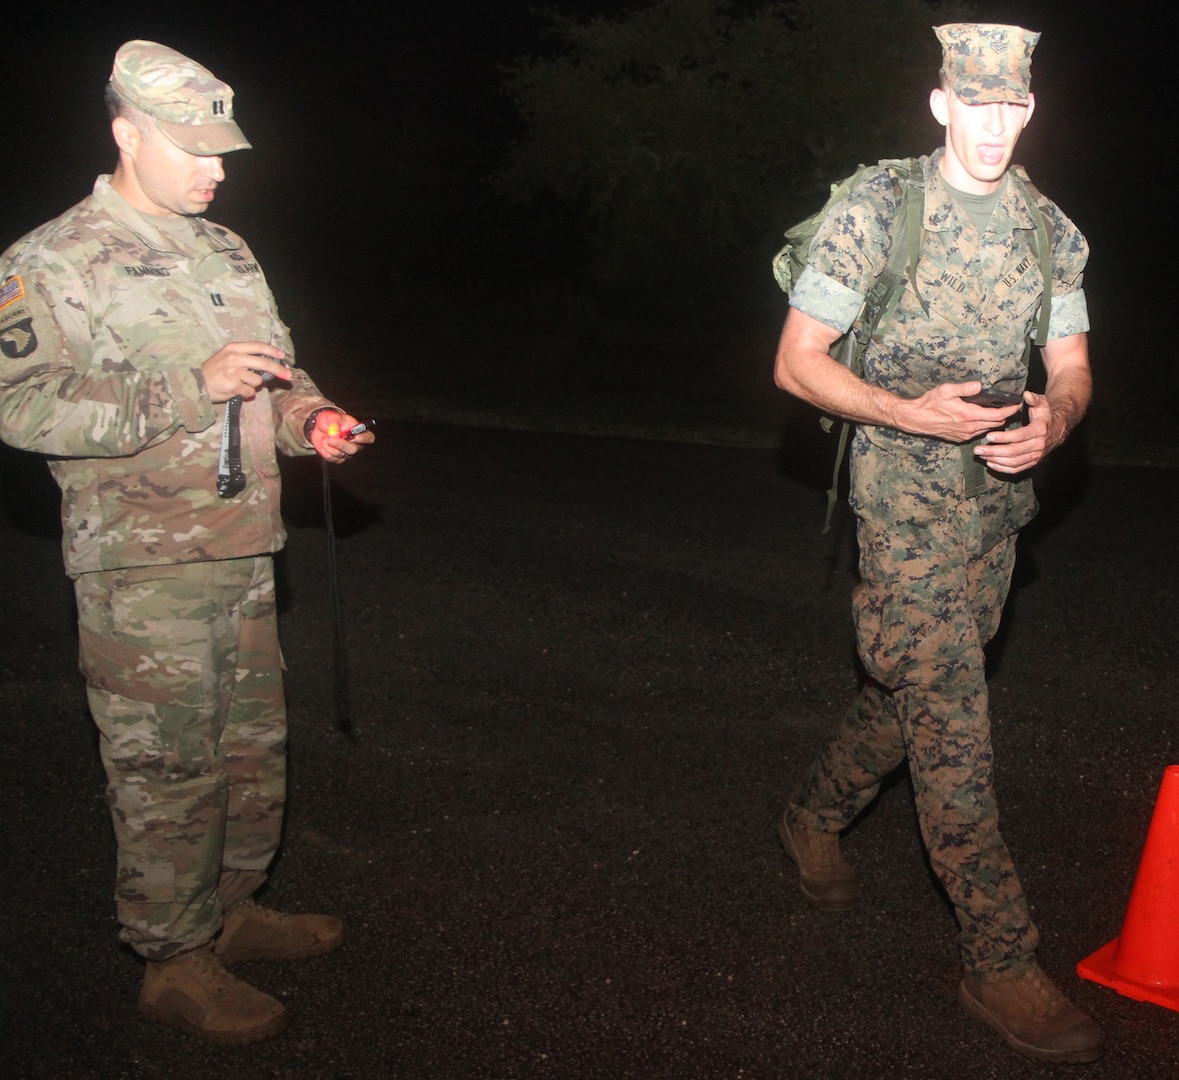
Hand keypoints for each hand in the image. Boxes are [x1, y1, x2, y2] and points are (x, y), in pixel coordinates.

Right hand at [202, 343, 291, 402]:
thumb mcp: (226, 356)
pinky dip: (247, 394)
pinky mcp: (233, 386)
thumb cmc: (214, 370)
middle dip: (278, 370)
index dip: (272, 350)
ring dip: (254, 385)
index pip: (257, 346)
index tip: (282, 355)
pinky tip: (238, 391)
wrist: (196, 383)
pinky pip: (250, 392)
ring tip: (241, 384)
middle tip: (288, 375)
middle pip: (264, 363)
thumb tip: (267, 364)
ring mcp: (234, 372)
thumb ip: (244, 357)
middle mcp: (234, 358)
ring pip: (257, 381)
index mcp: (233, 348)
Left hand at [308, 409, 374, 462]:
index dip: (365, 439)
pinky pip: (331, 458)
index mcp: (358, 432)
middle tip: (330, 439)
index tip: (356, 437)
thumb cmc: (330, 420)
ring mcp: (346, 452)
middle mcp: (355, 444)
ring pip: (341, 454)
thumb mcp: (331, 416)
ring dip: (329, 446)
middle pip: (354, 449)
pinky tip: (323, 443)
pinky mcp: (337, 458)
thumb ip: (334, 421)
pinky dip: (324, 450)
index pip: (369, 438)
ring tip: (324, 438)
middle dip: (341, 445)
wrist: (319, 427)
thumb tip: (335, 433)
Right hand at [896, 380, 1022, 442]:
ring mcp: (965, 435)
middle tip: (1011, 407)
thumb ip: (965, 388)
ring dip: (995, 423)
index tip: (1018, 404)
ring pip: (988, 430)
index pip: (998, 415)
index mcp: (969, 415)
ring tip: (999, 413)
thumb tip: (980, 385)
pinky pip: (978, 433)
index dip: (1011, 410)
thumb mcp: (947, 390)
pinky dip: (984, 427)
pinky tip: (982, 420)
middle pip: (997, 424)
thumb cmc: (930, 403)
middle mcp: (970, 428)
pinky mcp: (960, 438)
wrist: (916, 419)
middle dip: (1006, 416)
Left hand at [973, 390, 1051, 473]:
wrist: (1057, 430)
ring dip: (995, 460)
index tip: (988, 436)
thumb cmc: (1045, 415)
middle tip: (978, 449)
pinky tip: (991, 463)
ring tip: (981, 455)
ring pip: (1014, 462)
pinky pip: (1017, 469)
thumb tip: (1026, 394)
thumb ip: (1034, 399)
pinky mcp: (1033, 462)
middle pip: (1014, 452)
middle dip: (994, 451)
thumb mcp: (1042, 404)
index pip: (1019, 436)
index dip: (1003, 437)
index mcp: (1040, 430)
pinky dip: (1003, 468)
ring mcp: (1036, 456)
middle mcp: (1039, 445)